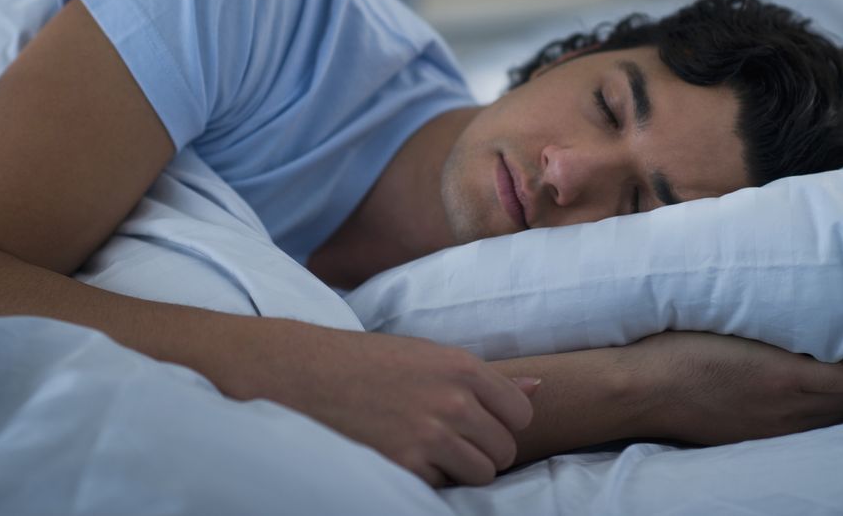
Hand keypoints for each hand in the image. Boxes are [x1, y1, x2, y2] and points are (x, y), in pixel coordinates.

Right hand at [226, 319, 538, 486]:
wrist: (304, 373)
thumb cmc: (367, 362)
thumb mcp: (429, 355)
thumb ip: (486, 378)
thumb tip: (539, 390)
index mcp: (461, 367)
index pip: (520, 414)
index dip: (501, 423)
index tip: (476, 421)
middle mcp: (452, 400)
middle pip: (503, 450)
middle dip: (481, 450)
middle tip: (447, 438)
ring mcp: (430, 435)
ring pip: (481, 474)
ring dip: (459, 469)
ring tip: (426, 449)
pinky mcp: (405, 466)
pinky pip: (442, 487)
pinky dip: (427, 479)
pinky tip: (402, 456)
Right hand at [620, 331, 842, 444]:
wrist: (644, 389)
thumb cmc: (680, 348)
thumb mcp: (732, 326)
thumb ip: (773, 330)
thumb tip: (803, 329)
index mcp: (782, 377)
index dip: (841, 356)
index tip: (825, 337)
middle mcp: (784, 411)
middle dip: (841, 379)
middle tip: (821, 355)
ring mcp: (769, 431)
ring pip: (825, 421)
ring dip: (825, 399)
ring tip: (804, 376)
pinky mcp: (751, 440)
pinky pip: (797, 432)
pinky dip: (802, 415)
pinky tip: (780, 397)